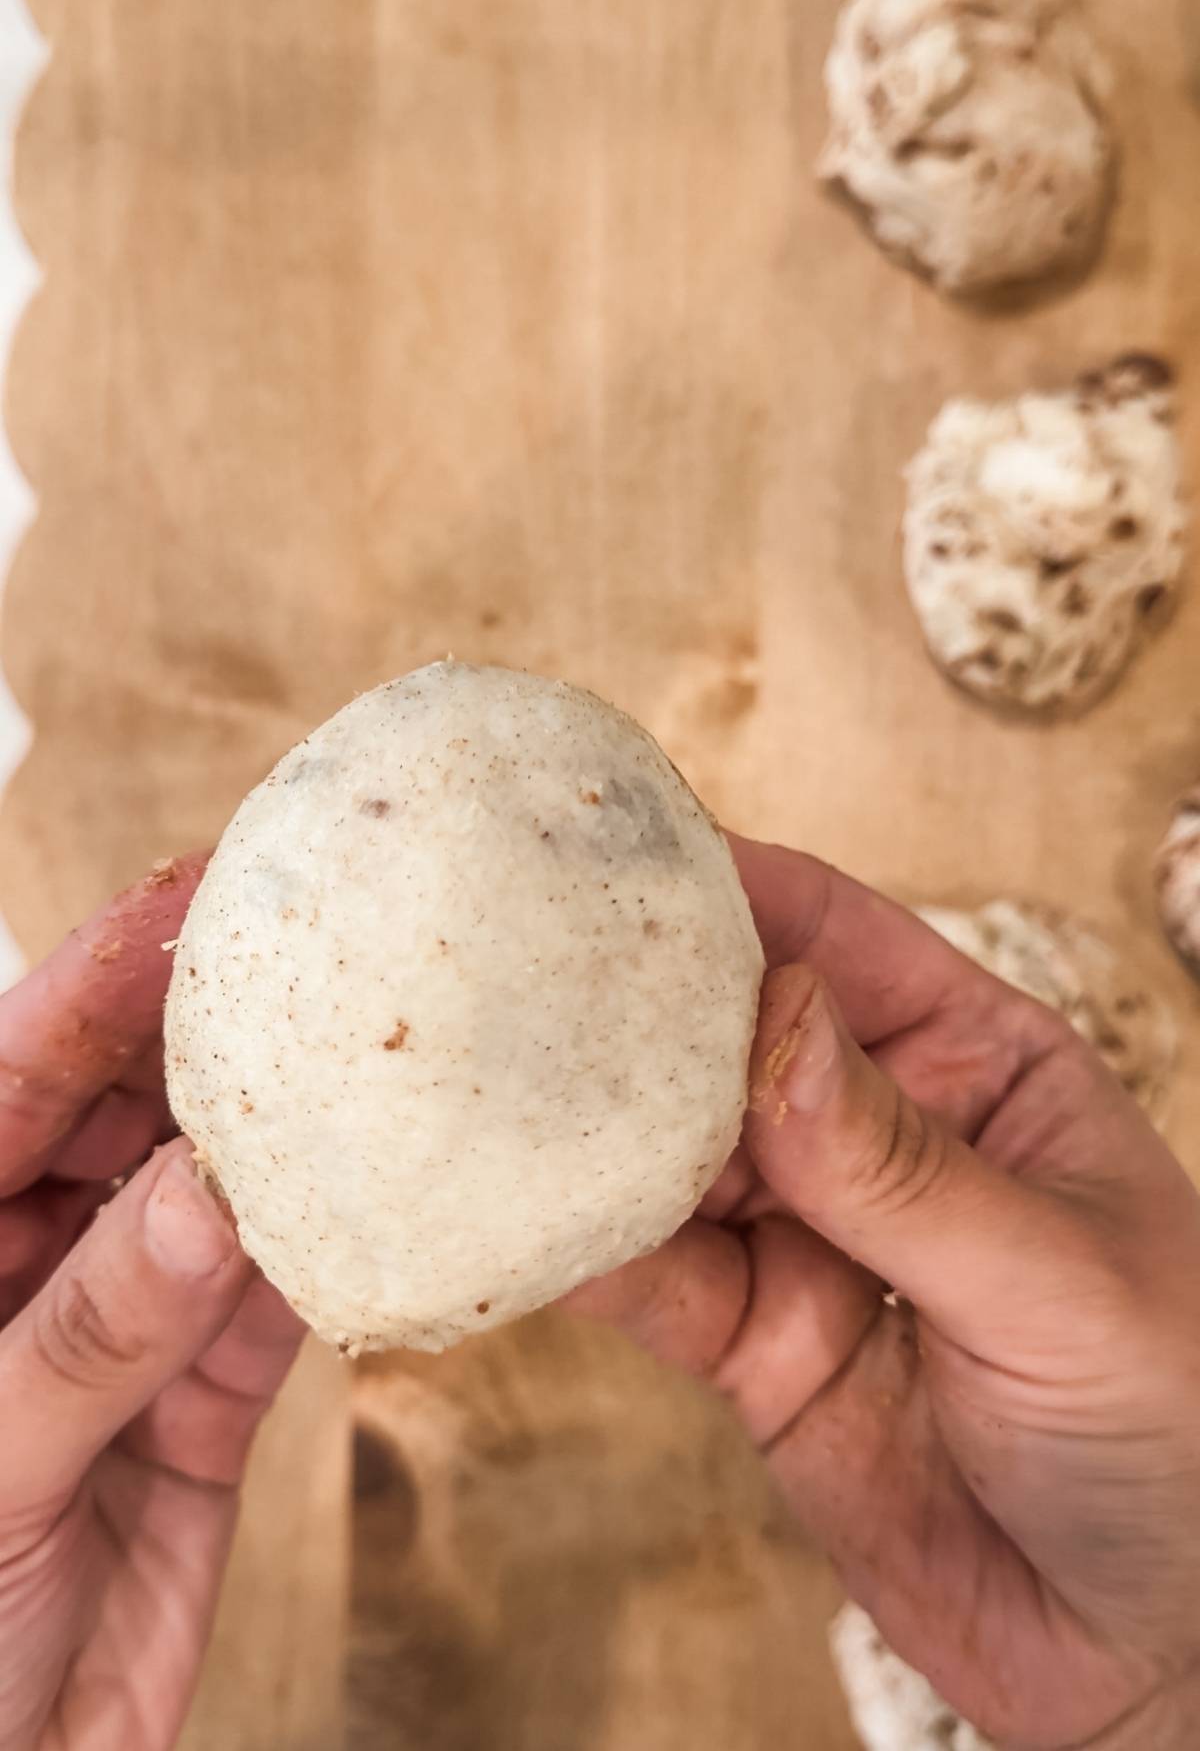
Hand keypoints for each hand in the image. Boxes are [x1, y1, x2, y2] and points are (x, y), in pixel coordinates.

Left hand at [0, 861, 303, 1750]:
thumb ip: (87, 1329)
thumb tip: (208, 1190)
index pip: (13, 1074)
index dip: (102, 977)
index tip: (199, 893)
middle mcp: (24, 1262)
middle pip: (126, 1114)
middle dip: (219, 1040)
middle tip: (323, 962)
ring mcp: (115, 1335)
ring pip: (211, 1205)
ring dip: (287, 1148)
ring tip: (377, 1062)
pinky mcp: (195, 1416)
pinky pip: (268, 1313)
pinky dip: (325, 1264)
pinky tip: (384, 1206)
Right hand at [568, 836, 1199, 1749]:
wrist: (1147, 1647)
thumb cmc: (1177, 1429)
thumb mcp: (1057, 1279)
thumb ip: (903, 1168)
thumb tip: (772, 1025)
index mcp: (981, 1066)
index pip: (841, 942)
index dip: (734, 890)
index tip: (619, 856)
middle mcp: (880, 1133)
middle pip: (731, 1041)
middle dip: (631, 1009)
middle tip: (515, 969)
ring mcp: (810, 1239)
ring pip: (674, 1159)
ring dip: (589, 1132)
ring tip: (489, 1088)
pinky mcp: (755, 1346)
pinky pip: (653, 1284)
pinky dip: (583, 1254)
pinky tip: (516, 1219)